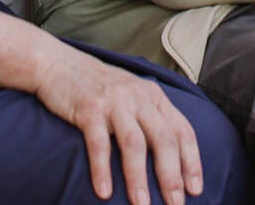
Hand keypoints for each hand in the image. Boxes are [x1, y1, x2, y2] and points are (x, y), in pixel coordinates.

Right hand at [36, 48, 202, 204]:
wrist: (59, 64)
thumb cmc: (99, 86)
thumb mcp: (133, 94)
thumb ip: (151, 117)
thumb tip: (170, 157)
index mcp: (154, 96)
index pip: (182, 131)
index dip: (192, 161)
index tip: (195, 189)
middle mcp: (139, 98)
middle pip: (163, 140)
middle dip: (172, 176)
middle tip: (175, 204)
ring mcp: (115, 102)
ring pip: (134, 144)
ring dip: (139, 178)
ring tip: (142, 204)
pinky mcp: (89, 109)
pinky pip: (98, 144)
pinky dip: (102, 170)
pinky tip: (105, 192)